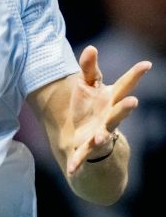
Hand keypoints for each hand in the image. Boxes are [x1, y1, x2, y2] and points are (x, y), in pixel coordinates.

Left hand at [66, 45, 150, 174]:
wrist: (89, 138)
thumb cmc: (90, 107)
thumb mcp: (87, 85)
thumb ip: (89, 68)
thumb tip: (91, 48)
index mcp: (111, 100)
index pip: (125, 86)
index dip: (135, 75)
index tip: (146, 64)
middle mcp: (109, 117)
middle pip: (119, 113)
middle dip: (125, 108)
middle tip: (133, 102)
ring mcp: (100, 133)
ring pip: (105, 134)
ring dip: (103, 136)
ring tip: (102, 136)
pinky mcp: (87, 148)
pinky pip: (81, 156)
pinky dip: (76, 162)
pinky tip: (70, 168)